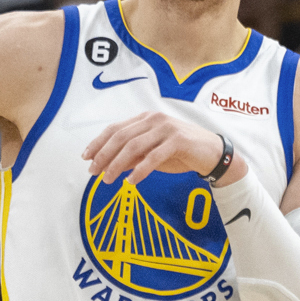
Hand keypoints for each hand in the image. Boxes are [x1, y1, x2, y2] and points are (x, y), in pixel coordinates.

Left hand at [81, 105, 243, 188]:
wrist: (213, 154)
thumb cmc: (182, 153)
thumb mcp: (153, 154)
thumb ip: (133, 156)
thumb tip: (109, 165)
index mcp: (146, 119)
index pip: (115, 128)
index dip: (98, 142)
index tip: (86, 156)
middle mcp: (154, 119)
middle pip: (121, 137)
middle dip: (104, 155)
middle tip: (93, 171)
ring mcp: (166, 128)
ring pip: (134, 146)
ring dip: (117, 164)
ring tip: (107, 179)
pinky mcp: (178, 140)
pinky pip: (153, 157)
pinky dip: (140, 170)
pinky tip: (131, 182)